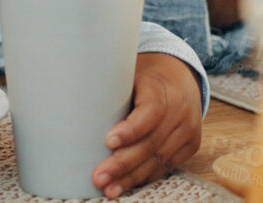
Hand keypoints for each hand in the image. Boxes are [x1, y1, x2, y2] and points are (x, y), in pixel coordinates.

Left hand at [92, 53, 203, 199]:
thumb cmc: (145, 77)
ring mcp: (187, 130)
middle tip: (99, 176)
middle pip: (151, 142)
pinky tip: (126, 184)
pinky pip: (166, 166)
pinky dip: (144, 176)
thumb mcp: (129, 74)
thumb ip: (111, 91)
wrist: (181, 77)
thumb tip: (72, 106)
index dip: (131, 130)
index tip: (108, 141)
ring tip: (109, 188)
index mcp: (162, 87)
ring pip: (158, 159)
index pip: (150, 111)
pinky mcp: (190, 145)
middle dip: (123, 164)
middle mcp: (180, 110)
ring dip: (131, 177)